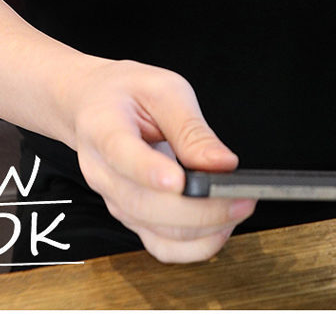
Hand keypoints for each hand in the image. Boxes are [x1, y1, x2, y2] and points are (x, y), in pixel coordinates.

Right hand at [72, 59, 255, 261]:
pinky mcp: (131, 218)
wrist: (93, 106)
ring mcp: (115, 200)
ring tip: (239, 208)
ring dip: (203, 229)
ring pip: (156, 232)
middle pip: (145, 204)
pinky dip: (194, 246)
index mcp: (103, 128)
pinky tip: (220, 228)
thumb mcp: (163, 89)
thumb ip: (191, 127)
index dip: (149, 171)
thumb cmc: (128, 93)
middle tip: (242, 197)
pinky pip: (161, 247)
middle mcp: (103, 172)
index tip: (181, 181)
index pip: (121, 154)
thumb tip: (223, 163)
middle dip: (199, 209)